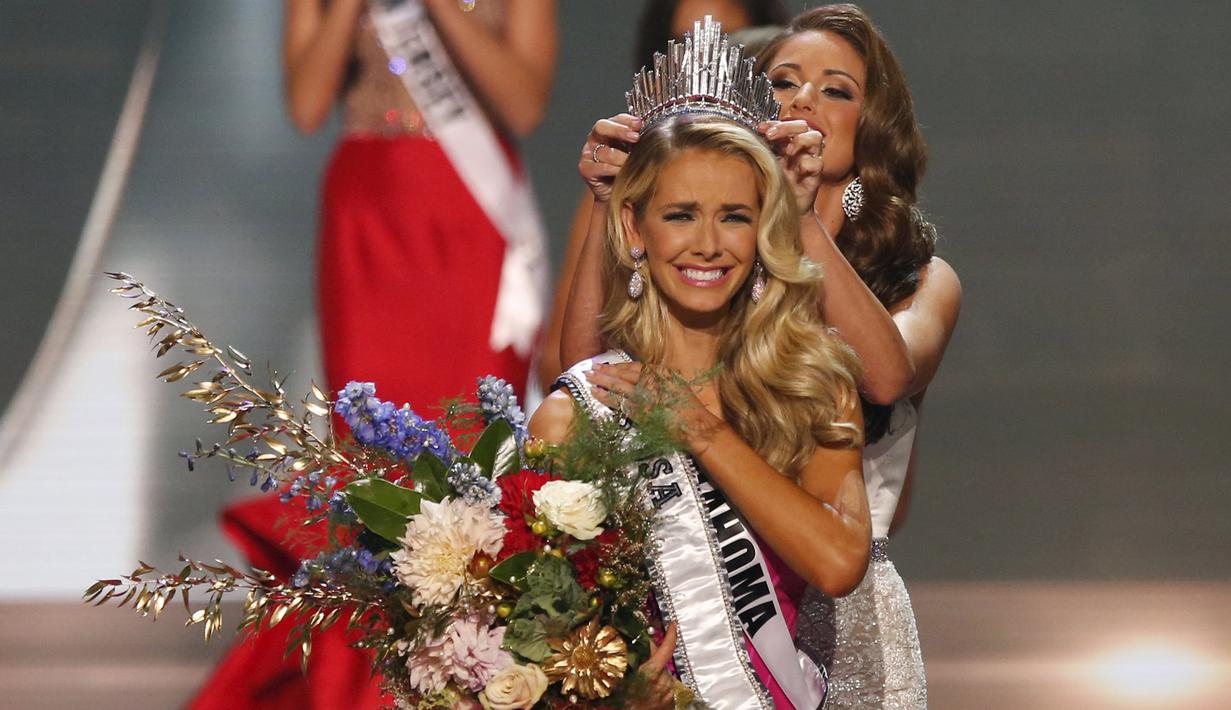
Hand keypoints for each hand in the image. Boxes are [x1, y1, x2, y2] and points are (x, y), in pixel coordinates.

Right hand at [580, 114, 641, 202]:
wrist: (621, 195)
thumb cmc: (630, 170)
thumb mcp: (637, 153)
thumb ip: (639, 141)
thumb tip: (654, 131)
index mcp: (609, 130)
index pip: (616, 119)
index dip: (627, 120)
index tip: (640, 124)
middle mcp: (595, 139)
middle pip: (601, 126)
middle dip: (619, 130)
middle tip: (635, 138)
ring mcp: (588, 153)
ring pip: (605, 151)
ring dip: (621, 159)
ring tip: (632, 165)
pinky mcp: (586, 169)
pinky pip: (601, 167)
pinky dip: (614, 170)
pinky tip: (622, 174)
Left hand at [585, 363, 722, 455]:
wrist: (695, 426)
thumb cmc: (688, 409)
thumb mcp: (676, 387)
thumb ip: (660, 381)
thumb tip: (644, 379)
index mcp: (661, 373)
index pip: (634, 367)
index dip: (618, 366)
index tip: (607, 365)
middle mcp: (651, 381)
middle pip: (622, 374)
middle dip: (605, 371)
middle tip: (590, 369)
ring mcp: (644, 395)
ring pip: (617, 386)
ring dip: (601, 381)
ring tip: (588, 378)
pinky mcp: (639, 411)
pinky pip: (618, 402)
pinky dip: (605, 397)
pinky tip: (595, 394)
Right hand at [628, 622, 677, 709]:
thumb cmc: (625, 704)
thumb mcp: (620, 680)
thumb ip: (627, 661)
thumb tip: (627, 645)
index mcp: (651, 673)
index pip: (666, 648)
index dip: (671, 635)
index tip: (673, 625)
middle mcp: (663, 681)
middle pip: (661, 660)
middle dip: (652, 658)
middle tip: (638, 663)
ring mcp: (668, 692)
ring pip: (663, 674)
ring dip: (655, 674)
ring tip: (639, 682)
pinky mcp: (671, 700)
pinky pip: (665, 686)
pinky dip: (658, 685)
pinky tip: (647, 690)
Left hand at [758, 120, 823, 214]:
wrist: (781, 210)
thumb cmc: (773, 185)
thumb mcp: (764, 164)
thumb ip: (761, 150)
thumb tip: (748, 136)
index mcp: (787, 143)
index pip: (786, 124)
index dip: (774, 123)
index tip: (760, 127)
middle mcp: (800, 149)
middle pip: (803, 125)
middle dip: (786, 127)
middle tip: (771, 135)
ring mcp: (809, 160)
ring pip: (816, 138)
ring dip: (801, 140)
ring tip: (787, 151)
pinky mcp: (815, 175)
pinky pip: (817, 162)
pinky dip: (807, 163)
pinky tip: (797, 170)